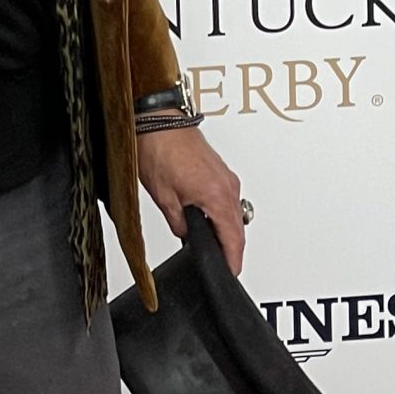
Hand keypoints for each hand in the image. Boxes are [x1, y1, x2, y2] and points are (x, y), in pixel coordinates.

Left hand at [136, 126, 246, 276]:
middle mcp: (227, 186)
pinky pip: (228, 199)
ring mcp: (226, 177)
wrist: (157, 119)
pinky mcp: (220, 170)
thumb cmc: (158, 149)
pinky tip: (208, 219)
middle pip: (238, 229)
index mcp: (217, 196)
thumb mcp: (164, 198)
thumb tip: (185, 235)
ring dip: (227, 230)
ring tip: (212, 245)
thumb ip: (179, 224)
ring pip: (234, 214)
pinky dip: (223, 213)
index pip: (233, 239)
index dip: (233, 261)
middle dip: (231, 249)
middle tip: (222, 265)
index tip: (230, 274)